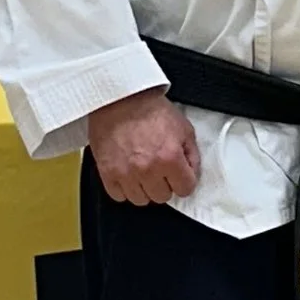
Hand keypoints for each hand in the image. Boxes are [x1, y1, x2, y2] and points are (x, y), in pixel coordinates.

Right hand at [88, 88, 200, 204]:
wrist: (119, 99)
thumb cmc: (150, 110)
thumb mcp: (183, 128)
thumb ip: (192, 154)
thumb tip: (192, 172)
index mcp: (170, 158)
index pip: (185, 189)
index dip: (184, 181)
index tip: (179, 175)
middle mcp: (148, 169)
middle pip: (163, 197)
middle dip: (165, 184)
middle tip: (160, 169)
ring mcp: (126, 173)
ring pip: (141, 200)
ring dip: (144, 188)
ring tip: (143, 171)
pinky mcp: (107, 173)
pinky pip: (119, 195)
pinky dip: (124, 188)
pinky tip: (128, 175)